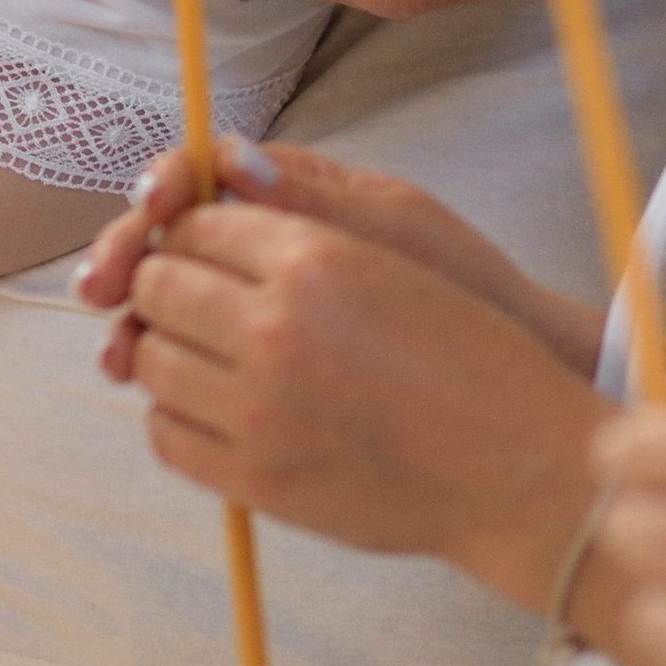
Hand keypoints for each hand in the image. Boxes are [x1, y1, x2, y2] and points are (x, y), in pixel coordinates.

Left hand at [81, 140, 602, 599]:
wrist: (516, 465)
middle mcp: (273, 330)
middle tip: (192, 295)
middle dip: (164, 282)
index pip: (193, 223)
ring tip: (201, 349)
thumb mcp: (393, 250)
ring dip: (163, 347)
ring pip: (148, 360)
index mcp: (310, 258)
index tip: (202, 244)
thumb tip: (222, 183)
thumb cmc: (468, 348)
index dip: (189, 228)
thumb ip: (298, 216)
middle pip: (157, 286)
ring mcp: (258, 412)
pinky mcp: (255, 482)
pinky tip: (208, 404)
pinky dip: (173, 414)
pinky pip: (165, 435)